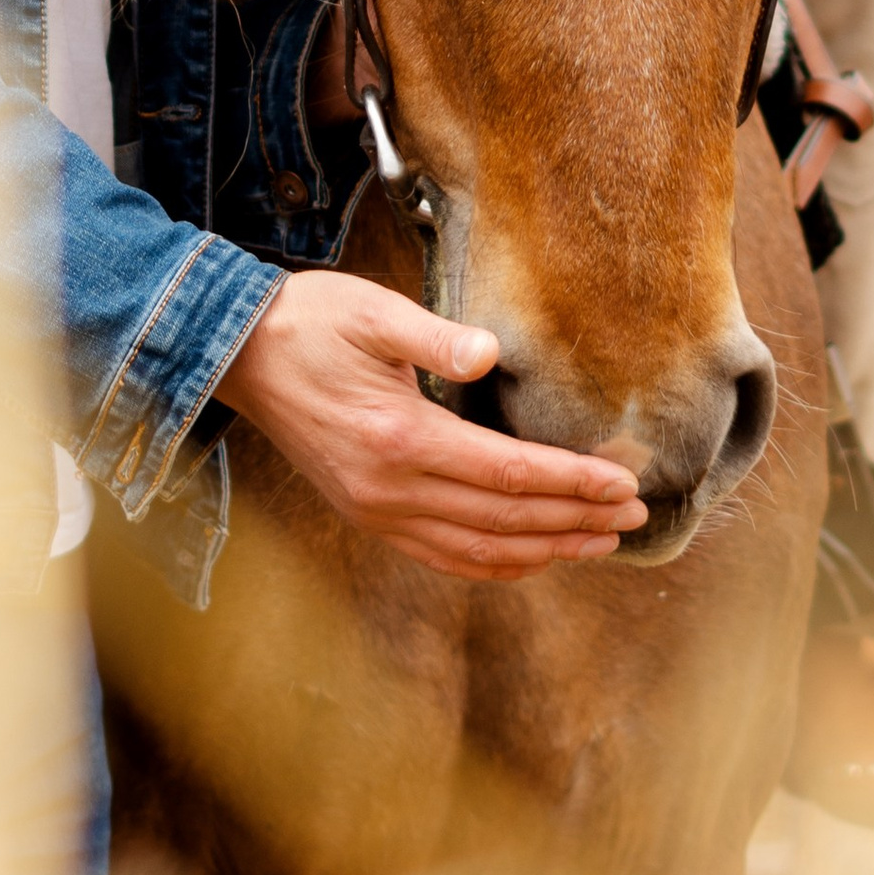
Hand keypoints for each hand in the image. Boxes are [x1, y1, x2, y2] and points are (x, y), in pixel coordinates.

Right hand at [216, 274, 645, 579]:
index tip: (623, 483)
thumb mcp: (372, 311)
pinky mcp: (368, 515)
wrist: (239, 355)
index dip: (572, 482)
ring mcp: (378, 511)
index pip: (508, 473)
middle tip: (634, 515)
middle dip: (575, 520)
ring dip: (545, 549)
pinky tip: (530, 555)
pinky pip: (444, 556)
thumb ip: (434, 336)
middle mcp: (391, 490)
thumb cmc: (310, 323)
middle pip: (504, 519)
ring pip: (480, 550)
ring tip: (599, 542)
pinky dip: (496, 563)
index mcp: (400, 438)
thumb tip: (491, 352)